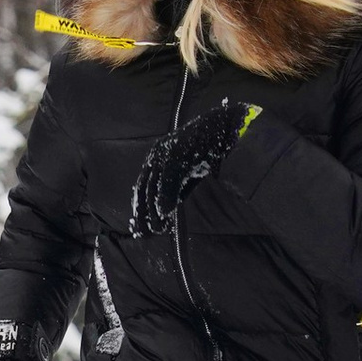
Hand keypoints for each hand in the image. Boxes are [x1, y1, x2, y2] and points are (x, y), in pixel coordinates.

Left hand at [129, 100, 262, 237]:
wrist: (223, 127)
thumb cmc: (207, 149)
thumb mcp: (188, 173)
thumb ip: (176, 190)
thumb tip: (164, 212)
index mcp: (156, 157)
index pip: (143, 186)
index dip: (140, 207)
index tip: (138, 226)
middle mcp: (157, 154)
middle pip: (143, 187)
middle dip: (142, 212)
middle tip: (142, 233)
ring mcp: (166, 152)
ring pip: (153, 185)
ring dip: (153, 209)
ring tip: (156, 228)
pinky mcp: (177, 153)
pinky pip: (168, 179)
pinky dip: (165, 197)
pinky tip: (164, 213)